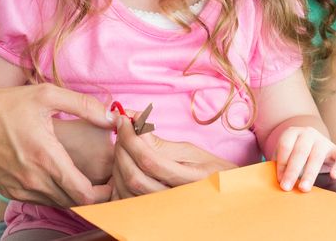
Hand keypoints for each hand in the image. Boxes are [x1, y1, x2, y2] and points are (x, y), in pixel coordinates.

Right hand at [0, 84, 113, 206]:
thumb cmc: (1, 105)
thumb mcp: (46, 95)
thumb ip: (84, 105)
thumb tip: (112, 116)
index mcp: (45, 157)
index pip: (84, 193)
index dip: (106, 193)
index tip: (117, 181)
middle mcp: (32, 179)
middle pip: (74, 202)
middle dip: (96, 195)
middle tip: (111, 180)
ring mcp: (18, 188)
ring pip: (57, 203)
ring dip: (76, 195)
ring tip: (92, 178)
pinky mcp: (7, 190)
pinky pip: (40, 199)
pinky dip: (56, 194)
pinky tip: (65, 177)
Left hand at [110, 116, 236, 199]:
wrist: (218, 194)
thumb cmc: (207, 169)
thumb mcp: (189, 151)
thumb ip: (159, 142)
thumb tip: (135, 120)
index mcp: (191, 180)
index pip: (150, 161)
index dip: (132, 138)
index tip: (124, 119)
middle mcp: (175, 200)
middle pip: (134, 177)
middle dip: (122, 149)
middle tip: (121, 129)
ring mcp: (162, 211)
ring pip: (126, 190)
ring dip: (117, 163)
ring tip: (122, 144)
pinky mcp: (150, 215)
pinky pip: (125, 201)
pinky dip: (117, 181)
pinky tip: (122, 164)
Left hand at [274, 125, 335, 191]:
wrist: (310, 144)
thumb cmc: (292, 154)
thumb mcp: (284, 155)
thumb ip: (279, 165)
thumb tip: (273, 182)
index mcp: (292, 132)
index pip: (286, 146)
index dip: (282, 163)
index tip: (279, 180)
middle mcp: (308, 133)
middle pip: (300, 151)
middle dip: (293, 170)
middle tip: (286, 187)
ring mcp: (323, 141)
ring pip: (317, 156)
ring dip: (310, 174)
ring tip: (303, 188)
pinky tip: (334, 176)